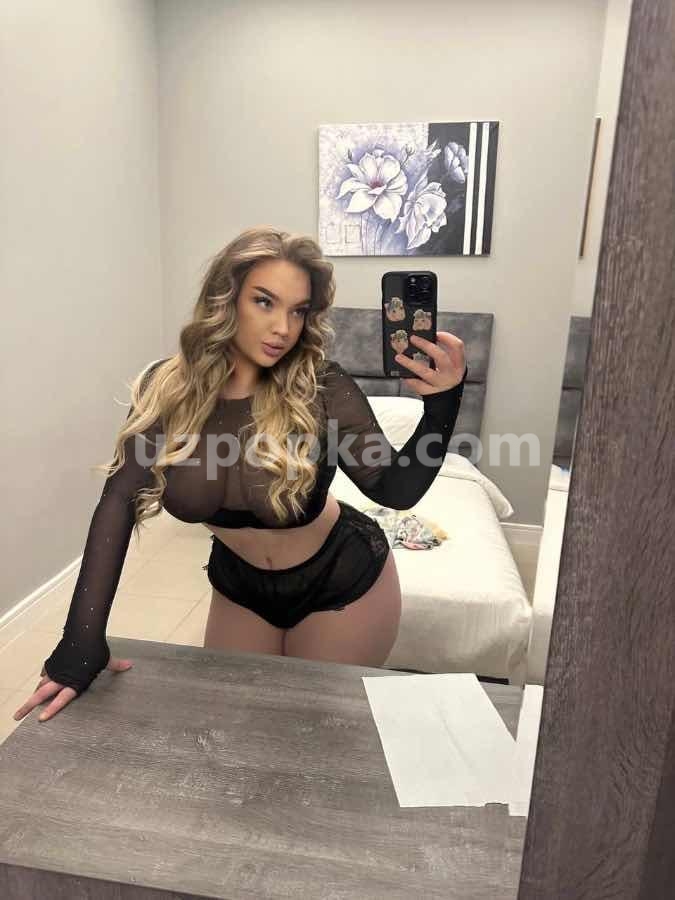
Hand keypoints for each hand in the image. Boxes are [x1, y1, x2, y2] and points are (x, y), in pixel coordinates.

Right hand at [13, 656, 133, 723]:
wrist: (83, 632)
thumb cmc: (95, 649)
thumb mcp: (106, 660)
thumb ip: (116, 666)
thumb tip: (129, 665)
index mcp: (74, 682)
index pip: (62, 699)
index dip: (52, 709)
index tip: (41, 718)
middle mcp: (61, 677)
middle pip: (41, 695)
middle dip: (29, 706)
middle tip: (17, 716)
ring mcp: (55, 669)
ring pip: (41, 684)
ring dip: (34, 693)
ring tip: (27, 703)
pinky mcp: (53, 660)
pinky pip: (46, 671)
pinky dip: (43, 676)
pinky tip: (41, 678)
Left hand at [394, 331, 465, 395]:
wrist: (447, 401)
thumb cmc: (445, 378)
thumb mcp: (449, 366)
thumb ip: (439, 354)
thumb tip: (419, 339)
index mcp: (458, 364)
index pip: (457, 346)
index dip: (446, 337)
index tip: (434, 332)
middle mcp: (452, 374)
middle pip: (440, 356)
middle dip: (425, 345)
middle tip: (412, 338)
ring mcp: (441, 384)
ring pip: (425, 372)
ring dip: (410, 363)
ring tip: (398, 357)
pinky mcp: (431, 393)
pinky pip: (417, 385)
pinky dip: (409, 378)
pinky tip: (403, 374)